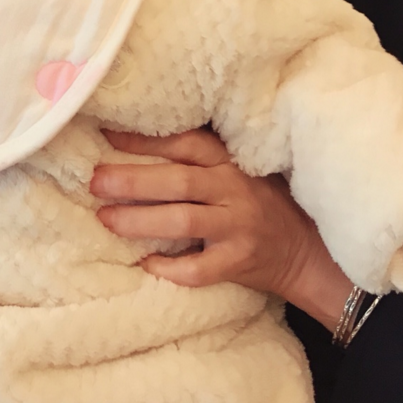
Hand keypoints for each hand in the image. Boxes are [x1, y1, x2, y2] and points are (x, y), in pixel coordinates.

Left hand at [90, 128, 351, 330]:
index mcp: (229, 161)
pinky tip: (144, 264)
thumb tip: (130, 146)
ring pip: (183, 221)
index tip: (106, 134)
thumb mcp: (236, 170)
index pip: (184, 143)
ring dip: (140, 220)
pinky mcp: (240, 262)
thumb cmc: (260, 202)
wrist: (306, 250)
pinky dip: (169, 268)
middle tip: (95, 181)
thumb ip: (198, 160)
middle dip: (133, 180)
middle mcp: (233, 189)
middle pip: (177, 180)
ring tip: (105, 218)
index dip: (145, 138)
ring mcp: (237, 226)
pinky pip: (199, 268)